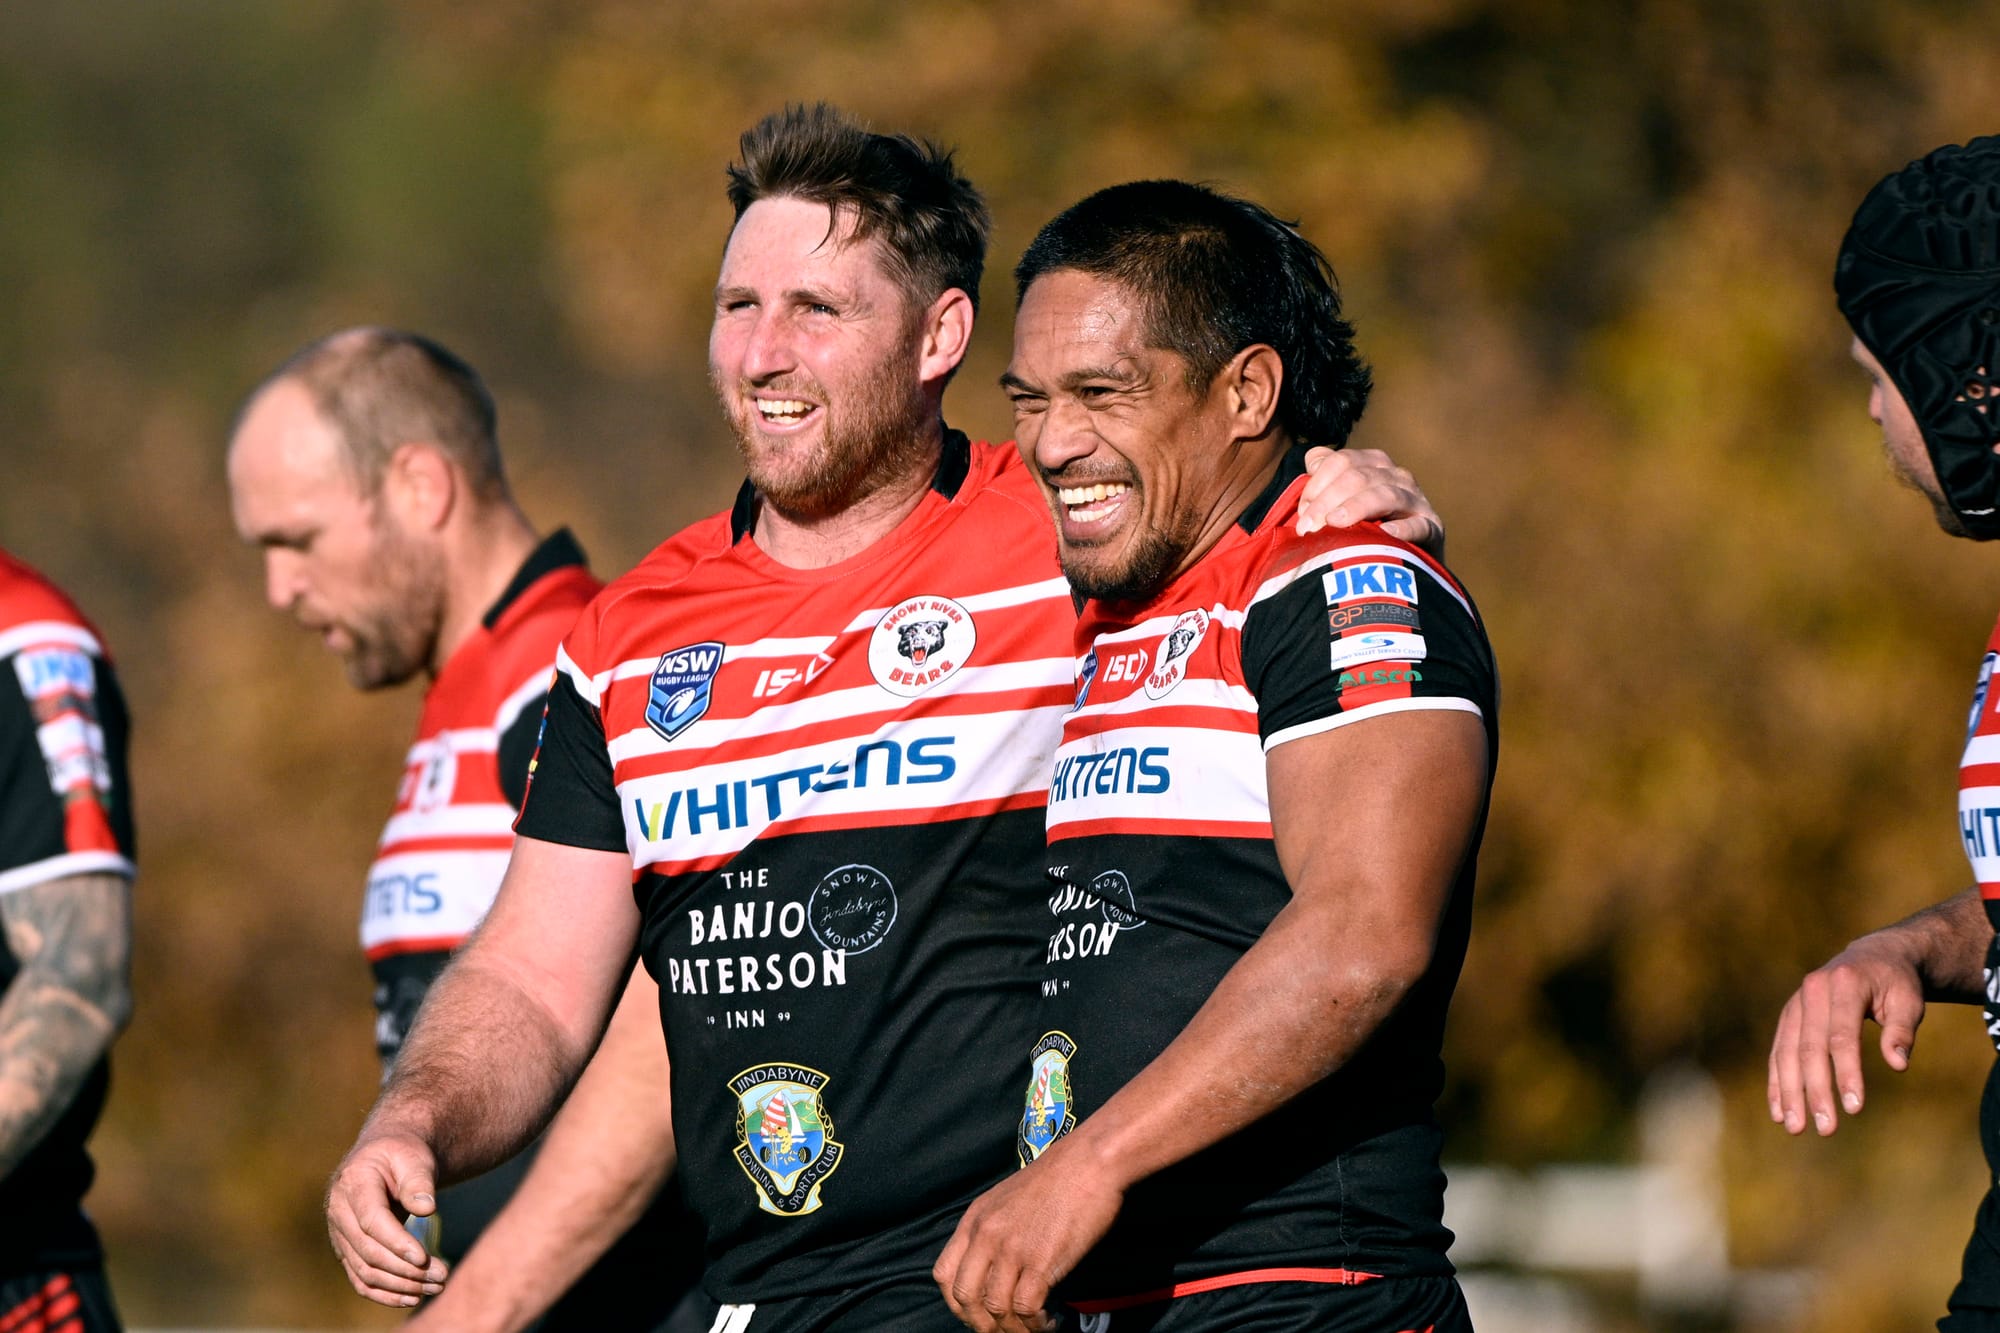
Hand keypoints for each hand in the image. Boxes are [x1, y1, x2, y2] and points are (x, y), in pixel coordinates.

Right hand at [326, 1130, 450, 1305]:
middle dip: (405, 1269)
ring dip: (401, 1285)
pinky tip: (413, 1297)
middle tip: (442, 1275)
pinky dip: (385, 1293)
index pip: (371, 1221)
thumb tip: (427, 1209)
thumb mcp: (414, 1157)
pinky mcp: (347, 1250)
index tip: (424, 1258)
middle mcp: (339, 1212)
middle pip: (368, 1251)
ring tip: (436, 1286)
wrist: (385, 1156)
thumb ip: (419, 1181)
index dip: (396, 1243)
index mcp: (353, 1184)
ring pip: (365, 1271)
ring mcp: (340, 1234)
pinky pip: (361, 1280)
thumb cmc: (403, 1154)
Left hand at [934, 1144, 1122, 1332]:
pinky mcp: (1041, 1261)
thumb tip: (996, 1267)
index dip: (957, 1303)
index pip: (944, 1274)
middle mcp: (986, 1235)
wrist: (1089, 1161)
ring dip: (1012, 1329)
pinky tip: (1047, 1322)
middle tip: (1002, 1331)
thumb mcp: (1008, 1197)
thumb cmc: (1058, 1177)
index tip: (976, 1315)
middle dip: (981, 1324)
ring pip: (995, 1309)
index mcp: (975, 1219)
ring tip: (1032, 1329)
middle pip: (965, 1297)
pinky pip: (1026, 1308)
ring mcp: (1012, 1249)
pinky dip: (1035, 1324)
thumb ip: (995, 1228)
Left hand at [1295, 446, 1445, 556]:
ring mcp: (1417, 501)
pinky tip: (1384, 533)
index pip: (1341, 461)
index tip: (1301, 513)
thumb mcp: (1343, 503)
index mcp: (1374, 464)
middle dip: (1327, 501)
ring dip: (1355, 509)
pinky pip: (1418, 524)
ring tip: (1333, 525)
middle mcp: (1397, 476)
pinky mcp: (1432, 528)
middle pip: (1358, 477)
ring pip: (1385, 495)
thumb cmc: (1366, 531)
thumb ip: (1325, 480)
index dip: (1317, 484)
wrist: (1405, 568)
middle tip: (1307, 528)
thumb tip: (1312, 462)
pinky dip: (1401, 528)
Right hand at [1768, 933, 1927, 1136]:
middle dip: (1815, 1091)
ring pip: (1786, 1052)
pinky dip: (1777, 1081)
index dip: (1846, 1072)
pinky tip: (1778, 1110)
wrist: (1872, 957)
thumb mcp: (1910, 1001)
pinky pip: (1777, 1051)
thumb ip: (1902, 1030)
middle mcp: (1812, 991)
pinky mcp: (1788, 1016)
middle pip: (1809, 1048)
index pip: (1842, 1036)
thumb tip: (1898, 1064)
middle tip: (1826, 1129)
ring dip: (1789, 1092)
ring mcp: (1796, 1003)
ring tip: (1795, 1127)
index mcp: (1844, 984)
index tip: (1854, 1108)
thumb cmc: (1896, 984)